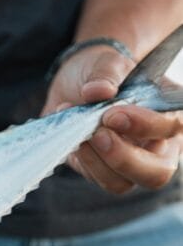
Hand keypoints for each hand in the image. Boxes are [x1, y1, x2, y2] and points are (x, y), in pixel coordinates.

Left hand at [44, 45, 181, 193]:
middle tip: (98, 134)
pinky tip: (73, 134)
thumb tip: (97, 91)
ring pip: (121, 184)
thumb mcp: (107, 62)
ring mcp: (129, 165)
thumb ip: (106, 73)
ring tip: (81, 132)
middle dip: (124, 158)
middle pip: (156, 174)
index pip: (173, 129)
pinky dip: (81, 158)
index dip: (145, 125)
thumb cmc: (105, 72)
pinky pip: (94, 177)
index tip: (112, 114)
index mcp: (170, 116)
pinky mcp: (101, 172)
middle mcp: (156, 147)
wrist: (79, 82)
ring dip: (96, 161)